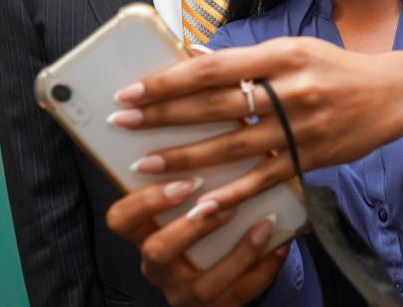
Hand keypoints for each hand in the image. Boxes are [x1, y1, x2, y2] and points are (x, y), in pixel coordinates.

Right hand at [105, 177, 289, 305]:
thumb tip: (219, 112)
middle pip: (156, 252)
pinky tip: (281, 243)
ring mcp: (185, 293)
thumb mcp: (188, 197)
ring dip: (236, 252)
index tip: (181, 179)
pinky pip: (240, 294)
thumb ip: (192, 167)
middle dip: (189, 227)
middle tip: (218, 202)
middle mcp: (157, 266)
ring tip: (263, 222)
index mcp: (144, 232)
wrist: (220, 273)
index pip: (121, 219)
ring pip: (202, 285)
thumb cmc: (204, 215)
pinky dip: (262, 268)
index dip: (145, 201)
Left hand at [111, 37, 402, 207]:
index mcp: (280, 55)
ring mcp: (299, 126)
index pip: (213, 69)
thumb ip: (244, 58)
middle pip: (214, 105)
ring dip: (184, 157)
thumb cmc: (337, 68)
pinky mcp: (309, 157)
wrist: (393, 94)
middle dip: (163, 115)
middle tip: (123, 121)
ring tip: (145, 165)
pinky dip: (231, 193)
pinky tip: (201, 205)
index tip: (133, 89)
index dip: (169, 81)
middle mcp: (288, 89)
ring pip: (231, 144)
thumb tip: (191, 55)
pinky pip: (262, 178)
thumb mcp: (293, 49)